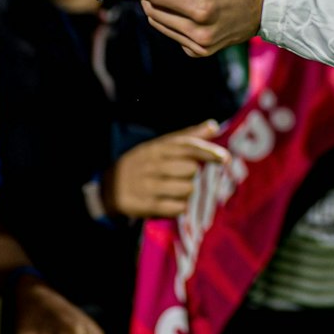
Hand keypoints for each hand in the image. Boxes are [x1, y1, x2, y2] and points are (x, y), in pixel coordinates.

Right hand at [101, 122, 228, 218]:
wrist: (108, 187)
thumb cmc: (143, 163)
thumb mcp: (159, 146)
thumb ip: (187, 136)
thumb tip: (214, 125)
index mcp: (157, 148)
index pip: (187, 146)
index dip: (208, 152)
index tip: (225, 158)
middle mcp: (153, 165)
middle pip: (191, 169)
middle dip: (192, 175)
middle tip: (180, 177)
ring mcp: (149, 186)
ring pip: (186, 189)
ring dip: (187, 192)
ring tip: (173, 190)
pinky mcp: (146, 206)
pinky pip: (177, 208)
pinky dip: (179, 207)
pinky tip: (170, 203)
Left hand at [128, 0, 269, 58]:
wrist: (267, 5)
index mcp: (201, 5)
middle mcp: (198, 30)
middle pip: (148, 5)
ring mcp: (198, 45)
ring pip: (155, 20)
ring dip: (157, 0)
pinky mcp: (198, 51)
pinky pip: (170, 31)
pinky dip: (171, 15)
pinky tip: (188, 5)